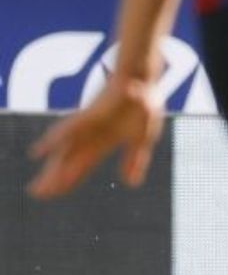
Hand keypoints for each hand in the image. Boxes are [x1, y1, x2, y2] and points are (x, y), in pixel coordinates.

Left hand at [29, 72, 163, 197]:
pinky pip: (68, 130)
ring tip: (37, 186)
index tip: (55, 193)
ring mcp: (88, 126)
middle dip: (54, 178)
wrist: (143, 80)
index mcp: (104, 142)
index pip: (82, 165)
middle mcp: (91, 136)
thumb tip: (131, 184)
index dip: (69, 180)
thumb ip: (134, 161)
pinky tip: (38, 153)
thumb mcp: (143, 138)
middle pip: (68, 161)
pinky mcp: (89, 115)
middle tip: (37, 194)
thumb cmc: (143, 104)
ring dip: (51, 169)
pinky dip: (52, 141)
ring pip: (64, 151)